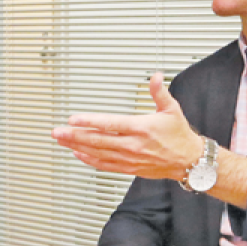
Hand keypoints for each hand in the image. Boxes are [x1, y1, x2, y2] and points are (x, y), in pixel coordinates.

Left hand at [52, 72, 202, 179]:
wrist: (189, 161)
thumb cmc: (179, 136)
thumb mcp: (172, 109)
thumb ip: (160, 92)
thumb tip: (156, 77)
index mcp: (141, 128)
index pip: (110, 124)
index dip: (89, 121)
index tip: (73, 119)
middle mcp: (133, 145)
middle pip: (97, 140)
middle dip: (74, 135)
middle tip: (57, 131)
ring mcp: (129, 158)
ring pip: (97, 153)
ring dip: (77, 146)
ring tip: (62, 141)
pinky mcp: (129, 168)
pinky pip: (105, 165)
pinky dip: (89, 160)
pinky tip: (78, 154)